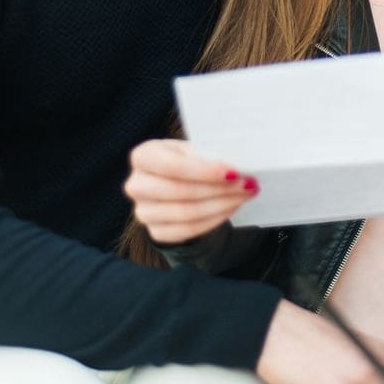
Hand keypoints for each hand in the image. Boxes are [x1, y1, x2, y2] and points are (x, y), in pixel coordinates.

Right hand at [124, 139, 257, 242]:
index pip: (171, 166)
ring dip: (222, 204)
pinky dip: (215, 219)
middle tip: (247, 184)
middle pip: (180, 192)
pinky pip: (190, 230)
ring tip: (244, 195)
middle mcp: (136, 185)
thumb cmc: (188, 162)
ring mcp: (143, 212)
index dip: (203, 171)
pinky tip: (231, 207)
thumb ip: (209, 156)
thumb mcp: (194, 151)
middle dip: (219, 189)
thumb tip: (239, 167)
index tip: (233, 172)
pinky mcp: (156, 232)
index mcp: (143, 156)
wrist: (177, 185)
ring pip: (187, 213)